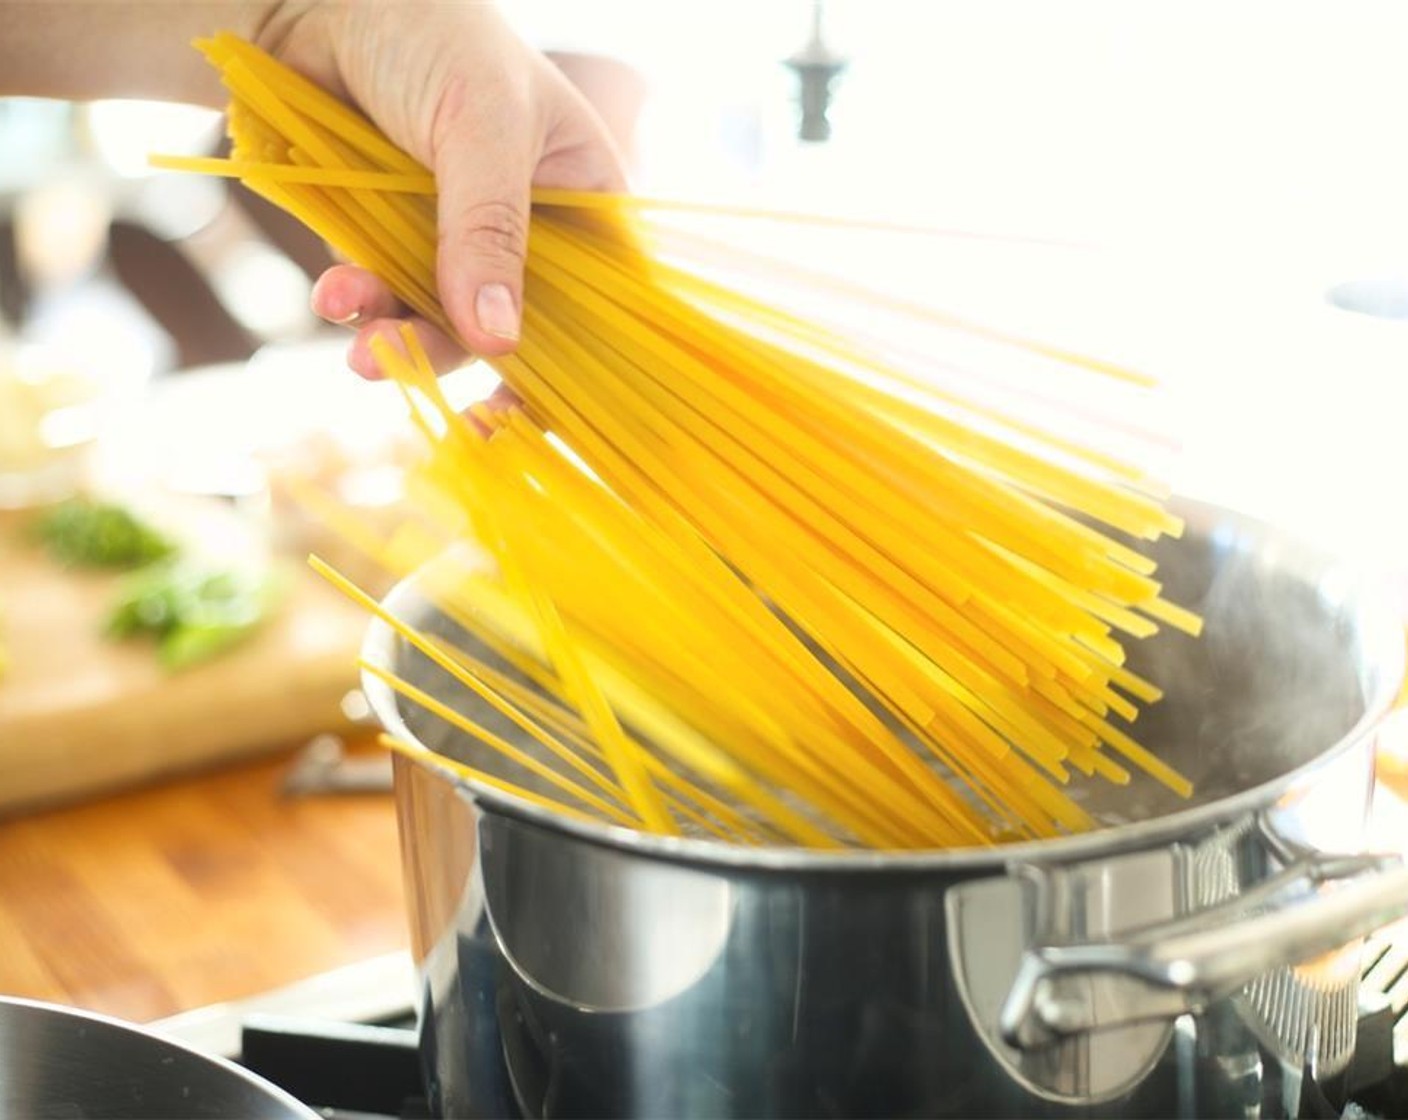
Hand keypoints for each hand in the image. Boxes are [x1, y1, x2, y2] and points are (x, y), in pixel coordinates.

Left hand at [259, 1, 628, 374]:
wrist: (317, 0)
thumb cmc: (431, 33)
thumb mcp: (481, 125)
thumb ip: (491, 230)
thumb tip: (500, 341)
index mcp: (584, 199)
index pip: (602, 304)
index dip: (576, 367)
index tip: (525, 414)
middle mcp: (530, 230)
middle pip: (513, 326)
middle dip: (452, 348)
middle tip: (395, 362)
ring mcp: (461, 239)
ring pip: (442, 319)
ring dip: (395, 330)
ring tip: (345, 320)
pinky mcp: (399, 241)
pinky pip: (389, 296)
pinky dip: (359, 303)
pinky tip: (330, 292)